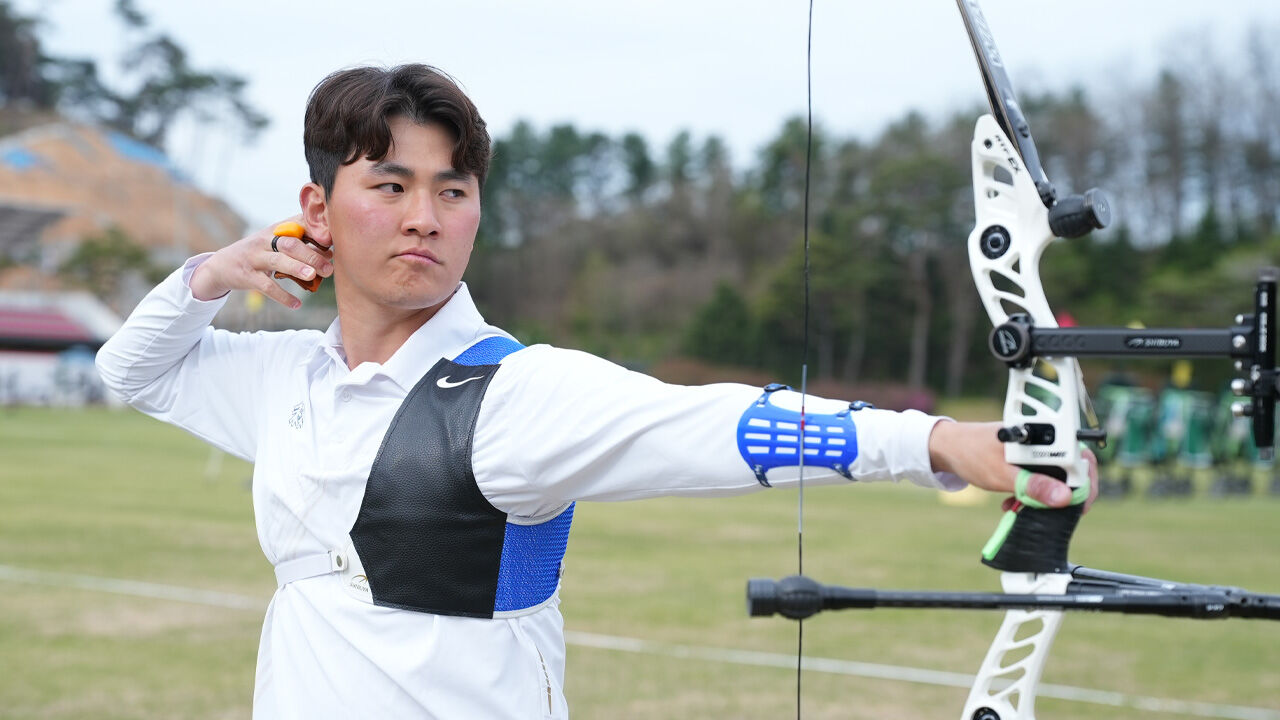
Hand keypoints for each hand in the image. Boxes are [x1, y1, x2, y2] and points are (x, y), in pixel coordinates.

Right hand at [189, 216, 333, 307]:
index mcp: (275, 230)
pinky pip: (266, 286)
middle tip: (329, 267)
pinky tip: (297, 304)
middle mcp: (264, 241)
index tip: (333, 241)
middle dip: (310, 255)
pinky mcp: (247, 276)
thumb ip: (300, 244)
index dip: (315, 231)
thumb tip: (331, 252)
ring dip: (296, 268)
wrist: (221, 265)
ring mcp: (254, 258)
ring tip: (313, 276)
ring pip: (277, 261)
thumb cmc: (259, 253)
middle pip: (289, 244)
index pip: (297, 224)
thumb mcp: (275, 243)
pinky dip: (282, 296)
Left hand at [928, 421, 1098, 510]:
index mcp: (1044, 435)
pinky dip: (1031, 494)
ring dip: (1043, 497)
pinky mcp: (1026, 459)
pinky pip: (1039, 478)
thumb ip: (1033, 486)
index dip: (1086, 485)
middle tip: (1050, 512)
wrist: (947, 448)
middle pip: (1072, 469)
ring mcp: (1035, 450)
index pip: (1081, 458)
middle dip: (1062, 494)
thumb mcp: (1003, 475)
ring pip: (1055, 477)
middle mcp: (1044, 439)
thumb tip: (1064, 498)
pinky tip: (1013, 503)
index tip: (1078, 507)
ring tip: (1023, 508)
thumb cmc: (972, 453)